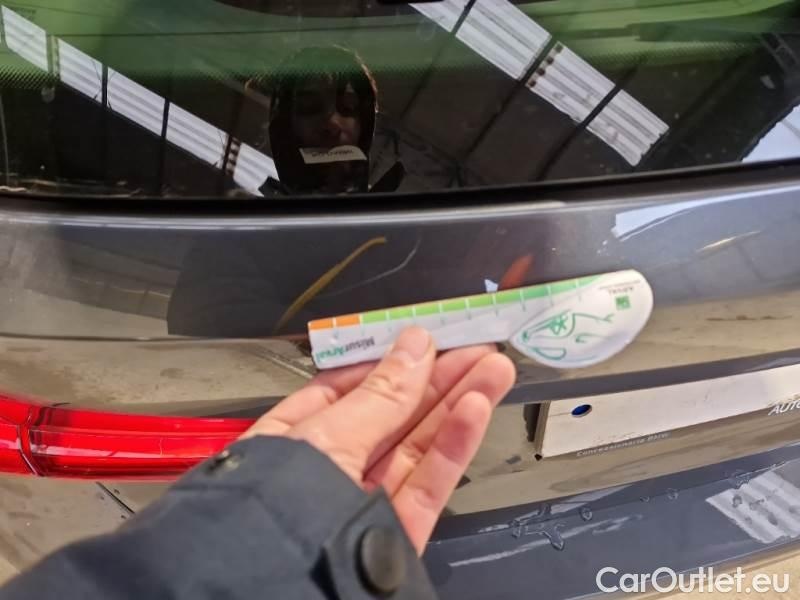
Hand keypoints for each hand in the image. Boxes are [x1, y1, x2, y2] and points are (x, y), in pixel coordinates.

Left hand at [242, 327, 515, 552]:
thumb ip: (380, 396)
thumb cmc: (279, 508)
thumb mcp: (326, 437)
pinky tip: (476, 409)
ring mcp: (367, 500)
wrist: (279, 593)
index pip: (347, 390)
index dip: (392, 363)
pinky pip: (429, 482)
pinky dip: (454, 446)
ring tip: (495, 368)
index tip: (430, 339)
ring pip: (419, 445)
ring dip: (458, 404)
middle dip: (438, 379)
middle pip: (393, 415)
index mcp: (295, 439)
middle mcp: (332, 469)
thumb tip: (416, 346)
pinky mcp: (398, 532)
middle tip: (479, 348)